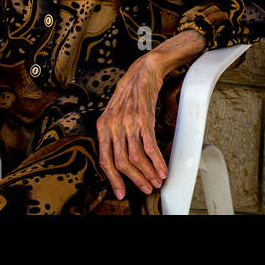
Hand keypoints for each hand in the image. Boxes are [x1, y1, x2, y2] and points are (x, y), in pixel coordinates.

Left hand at [97, 55, 168, 198]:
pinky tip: (162, 168)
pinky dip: (157, 161)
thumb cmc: (129, 93)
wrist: (142, 71)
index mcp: (102, 127)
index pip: (105, 160)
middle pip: (122, 162)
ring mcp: (128, 122)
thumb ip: (113, 134)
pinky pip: (149, 145)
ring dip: (148, 173)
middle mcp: (113, 126)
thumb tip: (119, 157)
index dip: (113, 179)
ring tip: (156, 181)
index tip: (121, 192)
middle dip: (135, 179)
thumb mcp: (114, 114)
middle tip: (146, 188)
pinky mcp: (144, 118)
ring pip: (136, 157)